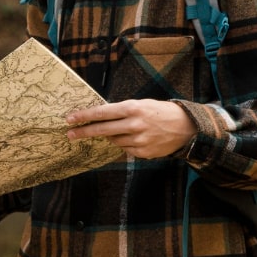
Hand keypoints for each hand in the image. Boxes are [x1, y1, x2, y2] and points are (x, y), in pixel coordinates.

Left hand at [65, 99, 195, 158]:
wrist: (187, 127)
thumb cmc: (161, 112)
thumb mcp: (142, 104)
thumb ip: (122, 111)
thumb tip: (101, 117)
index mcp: (133, 108)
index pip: (102, 112)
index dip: (85, 116)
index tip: (70, 118)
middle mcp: (135, 124)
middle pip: (102, 129)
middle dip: (84, 131)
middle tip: (69, 134)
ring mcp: (139, 140)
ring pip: (114, 141)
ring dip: (111, 137)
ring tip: (123, 130)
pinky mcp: (143, 152)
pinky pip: (126, 149)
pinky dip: (126, 144)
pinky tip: (136, 138)